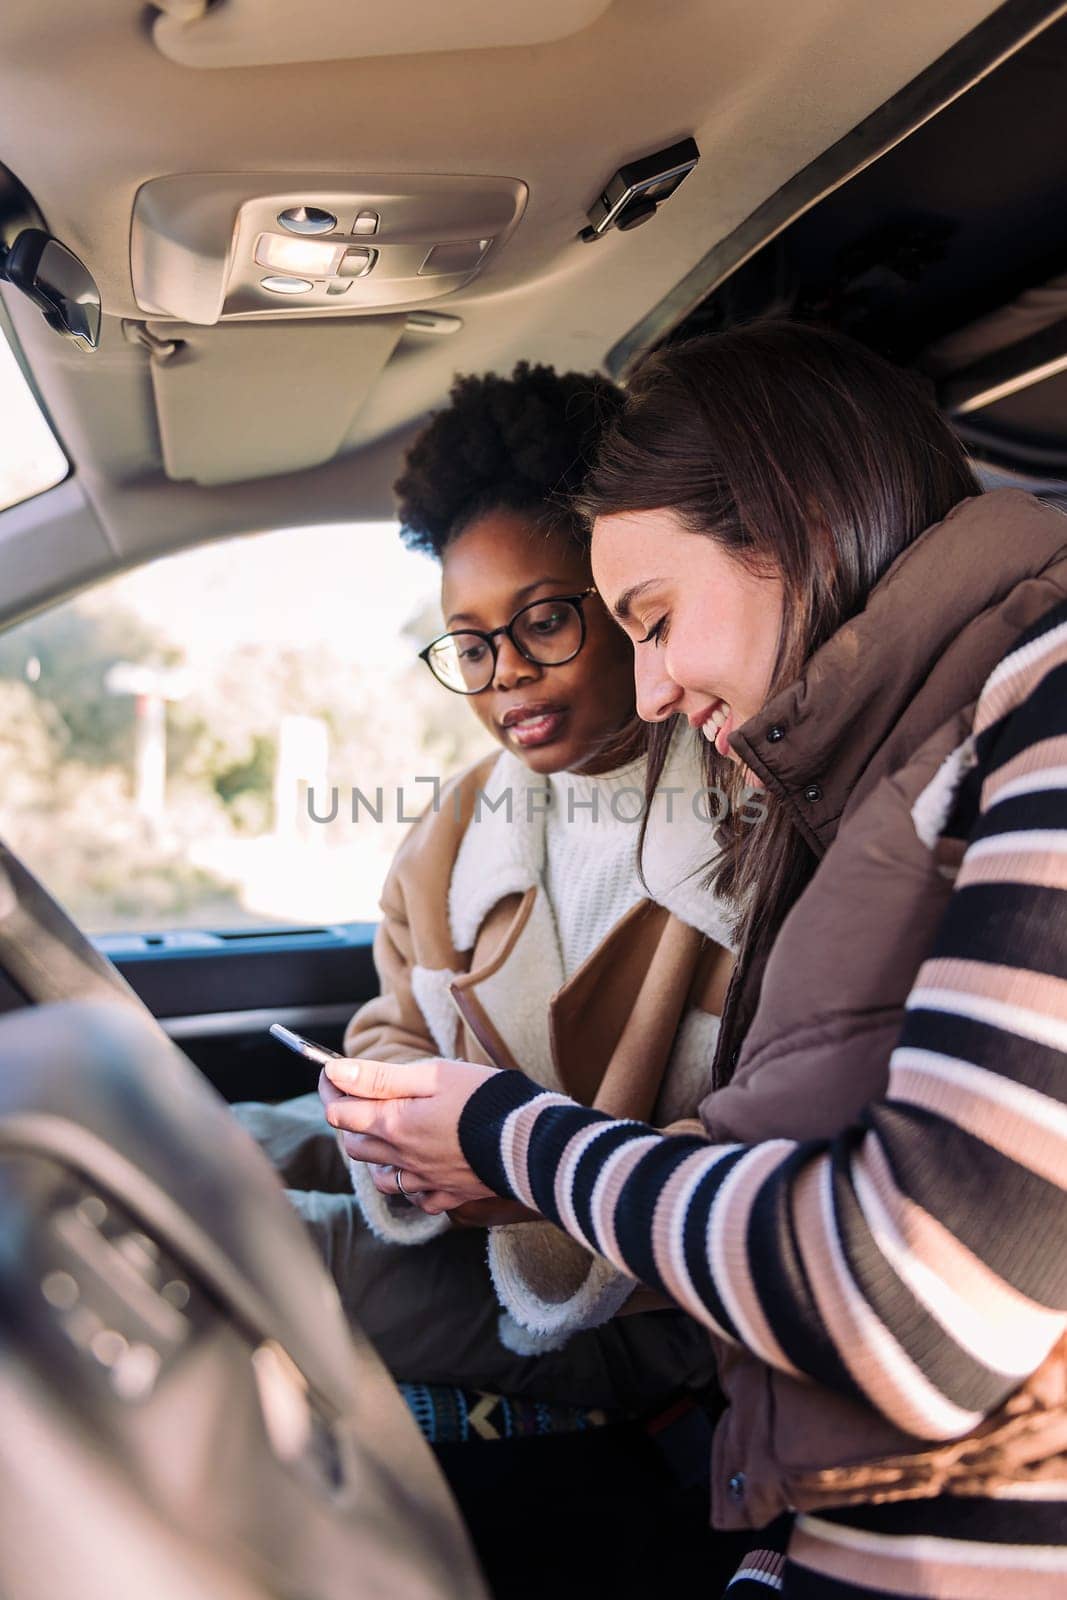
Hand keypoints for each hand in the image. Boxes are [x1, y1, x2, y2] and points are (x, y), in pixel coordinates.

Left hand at [322, 1056, 499, 1213]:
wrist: (531, 1142)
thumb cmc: (485, 1100)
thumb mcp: (433, 1075)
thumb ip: (381, 1077)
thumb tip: (335, 1072)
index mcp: (395, 1125)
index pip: (339, 1112)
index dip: (331, 1089)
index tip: (332, 1073)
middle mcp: (403, 1158)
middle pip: (354, 1145)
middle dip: (350, 1120)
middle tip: (363, 1097)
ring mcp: (425, 1181)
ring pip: (380, 1177)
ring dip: (375, 1156)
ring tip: (391, 1133)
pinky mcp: (449, 1196)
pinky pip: (416, 1198)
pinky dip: (410, 1184)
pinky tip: (421, 1167)